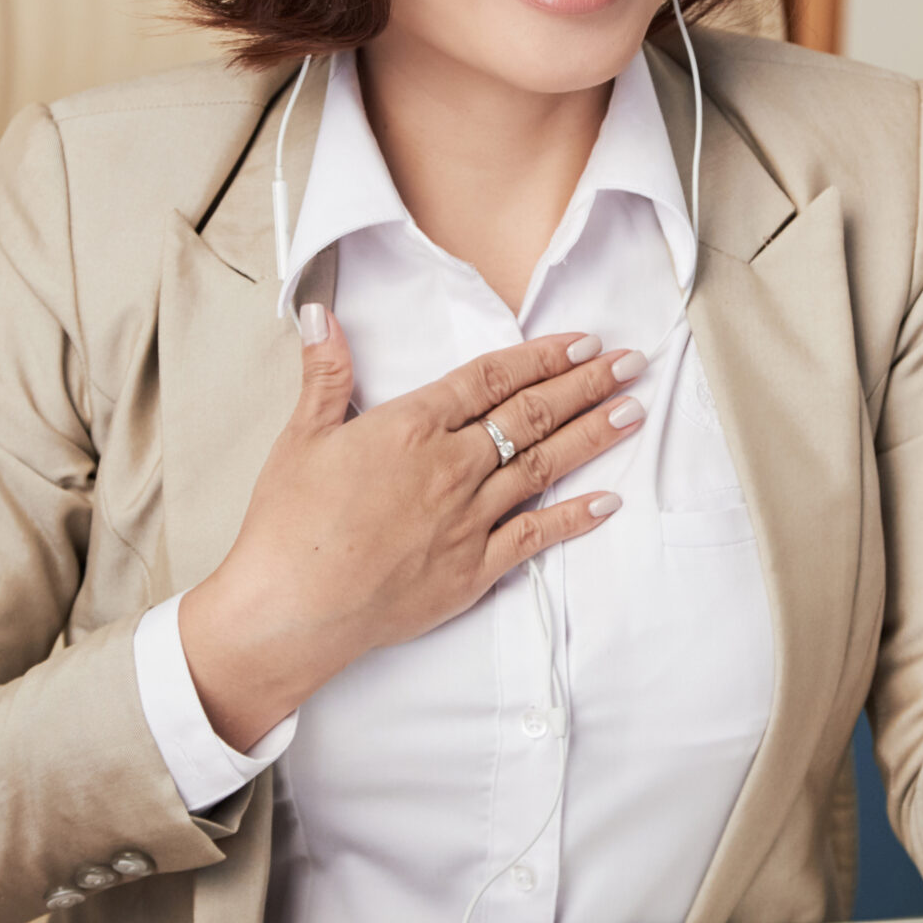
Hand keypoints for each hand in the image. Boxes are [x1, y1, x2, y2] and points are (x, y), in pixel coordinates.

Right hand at [177, 307, 645, 747]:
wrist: (293, 608)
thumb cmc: (290, 525)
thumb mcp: (302, 437)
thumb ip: (326, 373)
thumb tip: (322, 314)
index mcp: (412, 426)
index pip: (492, 379)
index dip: (541, 357)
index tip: (582, 342)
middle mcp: (451, 466)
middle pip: (532, 415)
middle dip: (586, 385)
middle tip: (629, 364)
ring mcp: (468, 519)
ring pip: (544, 466)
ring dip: (593, 436)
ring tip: (631, 411)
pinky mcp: (473, 569)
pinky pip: (536, 537)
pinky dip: (575, 518)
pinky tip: (608, 501)